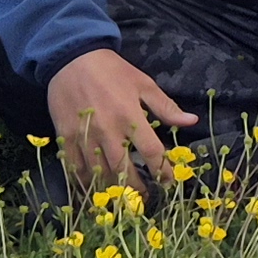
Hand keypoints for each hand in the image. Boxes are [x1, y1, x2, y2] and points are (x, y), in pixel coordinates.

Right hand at [45, 48, 198, 194]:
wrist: (72, 57)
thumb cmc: (112, 70)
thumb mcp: (143, 84)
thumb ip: (166, 107)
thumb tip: (191, 121)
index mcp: (130, 116)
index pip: (151, 152)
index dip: (162, 172)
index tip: (168, 183)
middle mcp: (108, 130)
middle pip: (124, 169)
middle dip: (136, 188)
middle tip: (143, 199)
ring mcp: (84, 136)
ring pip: (99, 173)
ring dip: (111, 189)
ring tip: (121, 198)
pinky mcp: (65, 137)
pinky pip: (75, 167)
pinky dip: (84, 181)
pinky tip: (93, 189)